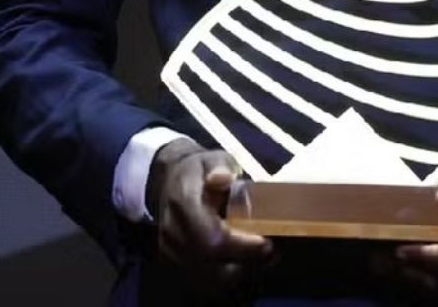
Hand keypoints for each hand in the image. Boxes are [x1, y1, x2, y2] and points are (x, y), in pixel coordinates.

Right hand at [147, 139, 272, 301]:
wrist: (168, 182)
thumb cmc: (198, 170)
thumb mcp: (211, 158)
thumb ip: (220, 166)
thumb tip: (223, 177)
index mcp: (183, 204)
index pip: (212, 239)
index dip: (241, 246)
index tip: (266, 241)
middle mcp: (173, 233)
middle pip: (212, 265)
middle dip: (245, 262)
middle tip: (269, 250)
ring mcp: (171, 252)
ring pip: (209, 278)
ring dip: (238, 271)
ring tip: (258, 255)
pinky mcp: (174, 263)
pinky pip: (203, 281)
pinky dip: (225, 275)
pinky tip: (241, 260)